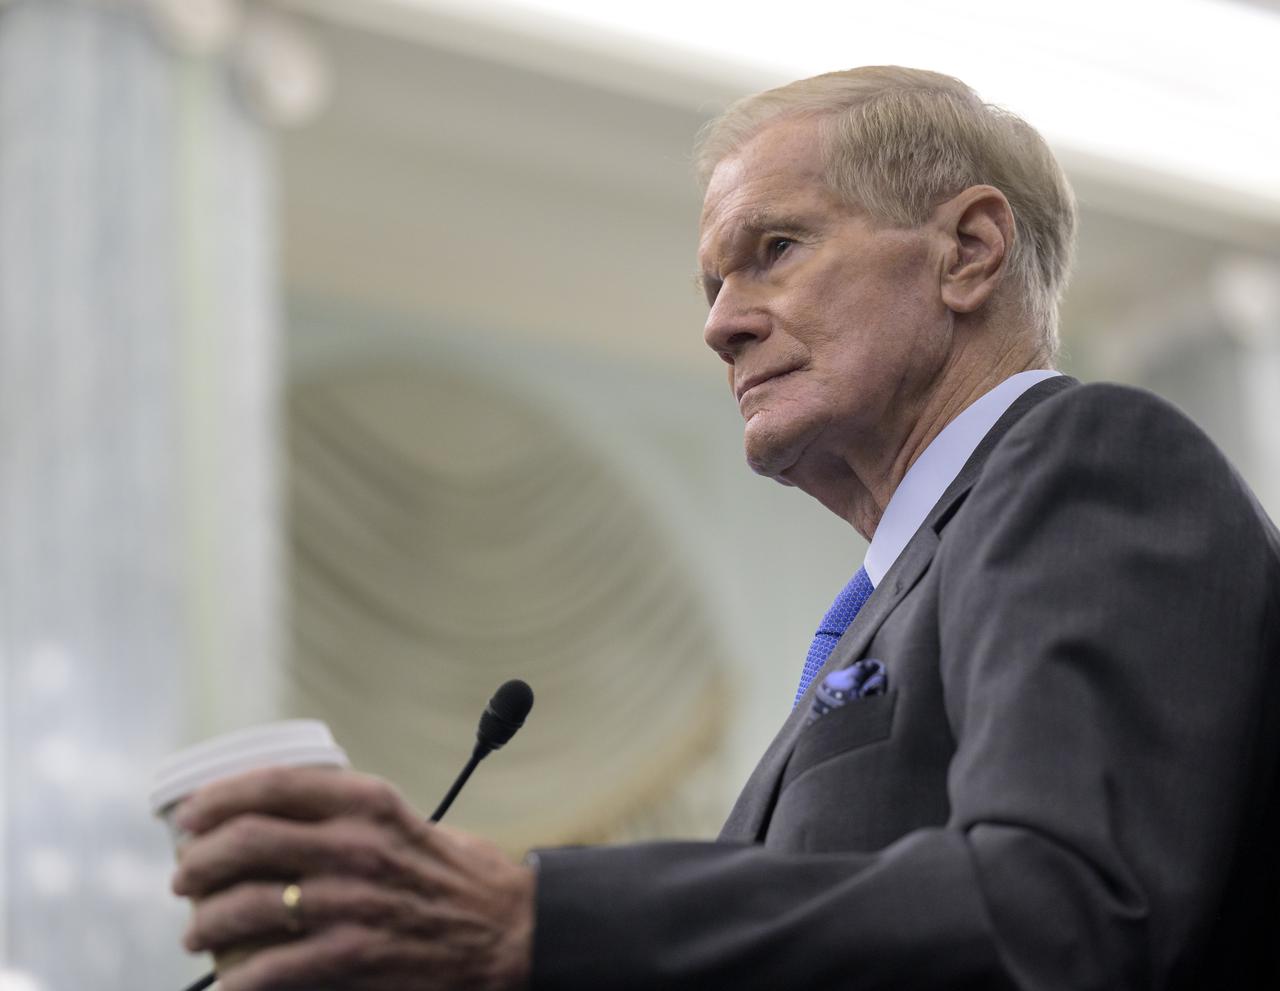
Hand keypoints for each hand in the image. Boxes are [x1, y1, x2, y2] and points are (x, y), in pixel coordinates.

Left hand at [170, 767, 533, 990]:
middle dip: (197, 861)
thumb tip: (283, 815)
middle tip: (184, 877)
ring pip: (244, 906)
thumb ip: (352, 814)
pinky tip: (227, 985)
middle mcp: (355, 846)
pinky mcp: (352, 958)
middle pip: (244, 842)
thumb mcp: (408, 820)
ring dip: (204, 921)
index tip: (190, 814)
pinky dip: (236, 981)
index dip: (218, 797)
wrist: (511, 932)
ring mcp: (351, 903)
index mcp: (368, 803)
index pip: (273, 785)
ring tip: (196, 930)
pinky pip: (269, 970)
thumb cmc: (459, 876)